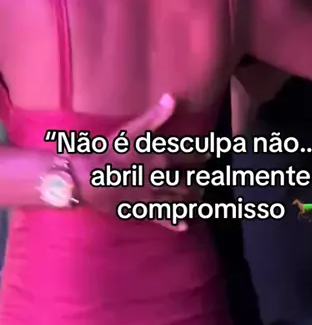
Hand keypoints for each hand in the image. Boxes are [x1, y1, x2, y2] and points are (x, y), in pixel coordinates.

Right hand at [73, 95, 204, 231]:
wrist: (88, 179)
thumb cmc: (109, 152)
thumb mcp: (131, 131)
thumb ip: (154, 117)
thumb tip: (172, 98)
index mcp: (161, 158)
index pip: (188, 156)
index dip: (201, 154)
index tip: (210, 154)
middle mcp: (162, 179)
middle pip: (187, 181)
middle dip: (199, 180)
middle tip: (207, 180)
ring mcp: (153, 197)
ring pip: (178, 199)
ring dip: (191, 198)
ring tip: (200, 197)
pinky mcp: (142, 210)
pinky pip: (161, 218)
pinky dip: (174, 222)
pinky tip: (184, 226)